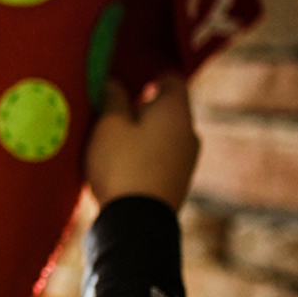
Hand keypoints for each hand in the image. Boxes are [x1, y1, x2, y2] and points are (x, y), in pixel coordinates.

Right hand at [85, 74, 199, 211]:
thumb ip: (113, 99)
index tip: (129, 76)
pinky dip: (145, 153)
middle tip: (111, 108)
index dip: (151, 73)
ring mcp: (187, 160)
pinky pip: (162, 156)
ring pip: (164, 134)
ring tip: (111, 138)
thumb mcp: (108, 125)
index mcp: (175, 112)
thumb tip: (114, 83)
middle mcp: (189, 133)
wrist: (136, 222)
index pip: (172, 79)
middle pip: (168, 108)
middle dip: (142, 105)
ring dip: (142, 132)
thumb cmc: (121, 165)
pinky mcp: (177, 182)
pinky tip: (120, 162)